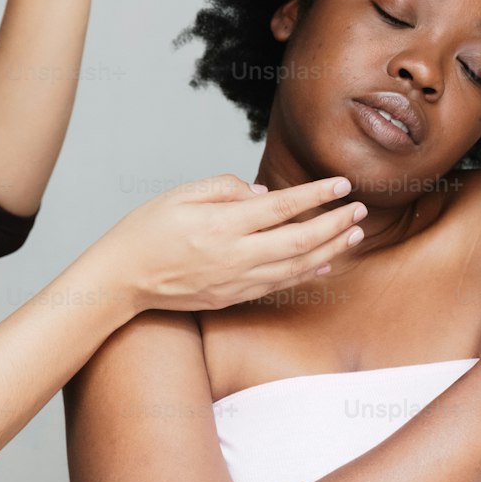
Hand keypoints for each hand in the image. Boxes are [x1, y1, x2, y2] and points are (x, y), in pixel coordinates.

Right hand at [101, 173, 368, 311]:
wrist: (120, 281)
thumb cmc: (145, 231)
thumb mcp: (179, 194)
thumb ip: (223, 189)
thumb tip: (262, 193)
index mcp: (221, 225)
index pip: (281, 207)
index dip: (316, 195)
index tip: (341, 183)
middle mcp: (234, 257)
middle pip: (299, 241)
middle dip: (335, 224)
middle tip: (360, 209)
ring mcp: (235, 282)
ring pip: (295, 267)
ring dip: (329, 250)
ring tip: (354, 234)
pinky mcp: (232, 298)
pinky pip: (279, 286)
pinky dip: (306, 273)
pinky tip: (325, 263)